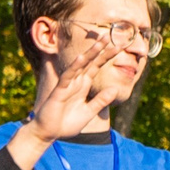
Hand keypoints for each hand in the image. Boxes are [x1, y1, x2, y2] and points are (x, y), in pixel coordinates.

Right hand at [14, 29, 136, 154]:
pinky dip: (74, 68)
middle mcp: (76, 82)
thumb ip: (101, 101)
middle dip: (100, 49)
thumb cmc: (67, 123)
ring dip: (90, 53)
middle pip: (90, 62)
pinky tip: (81, 58)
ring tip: (100, 42)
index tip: (119, 46)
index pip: (96, 67)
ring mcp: (67, 85)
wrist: (49, 133)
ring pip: (80, 65)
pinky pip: (67, 77)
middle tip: (110, 35)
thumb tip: (115, 89)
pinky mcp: (59, 91)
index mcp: (83, 85)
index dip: (106, 57)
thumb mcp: (89, 112)